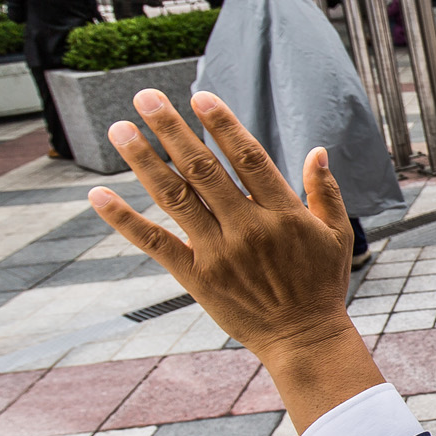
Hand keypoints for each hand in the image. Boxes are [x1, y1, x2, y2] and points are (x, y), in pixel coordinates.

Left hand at [87, 90, 381, 430]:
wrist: (303, 338)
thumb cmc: (322, 284)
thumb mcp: (336, 235)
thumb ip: (325, 191)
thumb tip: (317, 150)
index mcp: (284, 213)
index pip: (248, 158)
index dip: (223, 125)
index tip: (200, 96)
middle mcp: (248, 228)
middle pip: (204, 169)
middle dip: (172, 129)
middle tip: (146, 96)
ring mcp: (219, 253)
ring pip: (175, 197)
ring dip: (144, 160)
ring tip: (120, 129)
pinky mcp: (196, 277)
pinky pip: (155, 242)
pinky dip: (124, 219)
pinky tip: (99, 195)